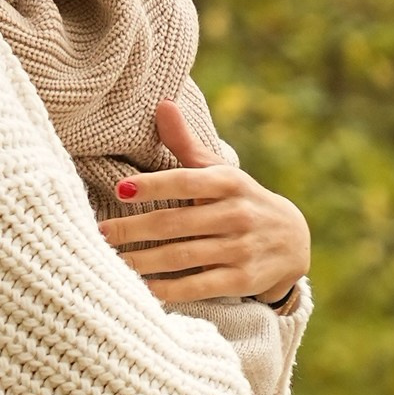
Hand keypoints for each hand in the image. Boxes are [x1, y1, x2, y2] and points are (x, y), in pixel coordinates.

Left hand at [96, 97, 310, 309]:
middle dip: (134, 228)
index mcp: (229, 183)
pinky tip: (141, 290)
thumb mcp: (220, 172)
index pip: (187, 181)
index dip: (154, 185)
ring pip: (182, 256)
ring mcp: (241, 249)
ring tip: (112, 261)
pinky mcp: (242, 280)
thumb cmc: (241, 200)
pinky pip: (198, 286)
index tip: (120, 189)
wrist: (293, 242)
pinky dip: (168, 290)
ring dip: (143, 261)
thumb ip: (186, 144)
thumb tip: (163, 104)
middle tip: (100, 232)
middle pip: (176, 223)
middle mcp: (238, 214)